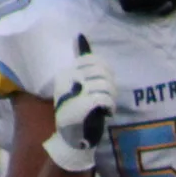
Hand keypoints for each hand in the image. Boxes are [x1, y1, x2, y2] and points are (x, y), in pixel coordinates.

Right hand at [45, 35, 114, 172]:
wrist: (71, 140)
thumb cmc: (76, 112)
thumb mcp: (76, 84)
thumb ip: (82, 62)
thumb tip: (82, 36)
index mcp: (65, 73)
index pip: (92, 60)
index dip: (103, 74)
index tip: (100, 87)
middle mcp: (67, 80)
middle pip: (102, 71)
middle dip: (109, 85)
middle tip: (105, 98)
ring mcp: (74, 92)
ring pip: (106, 84)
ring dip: (110, 96)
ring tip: (104, 106)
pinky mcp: (83, 106)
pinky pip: (105, 98)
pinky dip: (110, 106)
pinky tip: (105, 113)